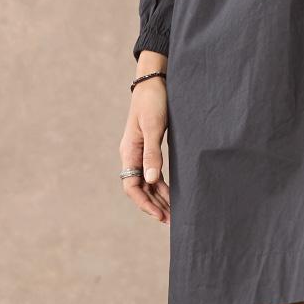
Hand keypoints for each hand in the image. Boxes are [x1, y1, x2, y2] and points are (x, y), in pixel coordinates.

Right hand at [123, 58, 170, 222]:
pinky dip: (162, 185)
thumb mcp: (153, 127)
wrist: (154, 81)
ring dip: (159, 198)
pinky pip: (154, 173)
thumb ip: (152, 153)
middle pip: (140, 188)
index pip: (131, 186)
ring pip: (147, 182)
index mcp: (129, 151)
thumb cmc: (153, 101)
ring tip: (173, 214)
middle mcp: (133, 154)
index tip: (160, 214)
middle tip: (171, 222)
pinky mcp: (150, 147)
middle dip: (154, 205)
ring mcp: (141, 152)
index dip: (144, 203)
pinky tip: (173, 194)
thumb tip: (150, 179)